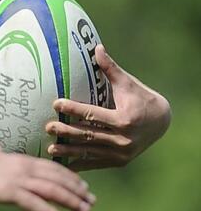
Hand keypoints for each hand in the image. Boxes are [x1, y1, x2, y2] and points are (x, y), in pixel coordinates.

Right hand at [0, 146, 95, 210]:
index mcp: (21, 160)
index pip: (53, 168)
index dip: (71, 178)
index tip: (84, 187)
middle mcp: (24, 168)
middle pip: (58, 179)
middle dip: (78, 191)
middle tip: (92, 201)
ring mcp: (18, 180)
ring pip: (52, 190)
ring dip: (71, 201)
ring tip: (85, 210)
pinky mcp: (9, 192)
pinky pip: (35, 204)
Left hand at [44, 45, 170, 170]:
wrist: (162, 122)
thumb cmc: (141, 99)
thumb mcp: (128, 84)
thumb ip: (110, 69)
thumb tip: (96, 47)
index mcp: (125, 118)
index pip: (93, 113)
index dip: (73, 109)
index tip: (56, 103)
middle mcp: (123, 138)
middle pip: (89, 134)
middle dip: (67, 131)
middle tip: (47, 126)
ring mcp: (122, 153)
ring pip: (90, 151)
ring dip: (69, 151)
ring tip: (50, 148)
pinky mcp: (119, 161)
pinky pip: (95, 163)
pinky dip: (79, 163)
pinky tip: (62, 163)